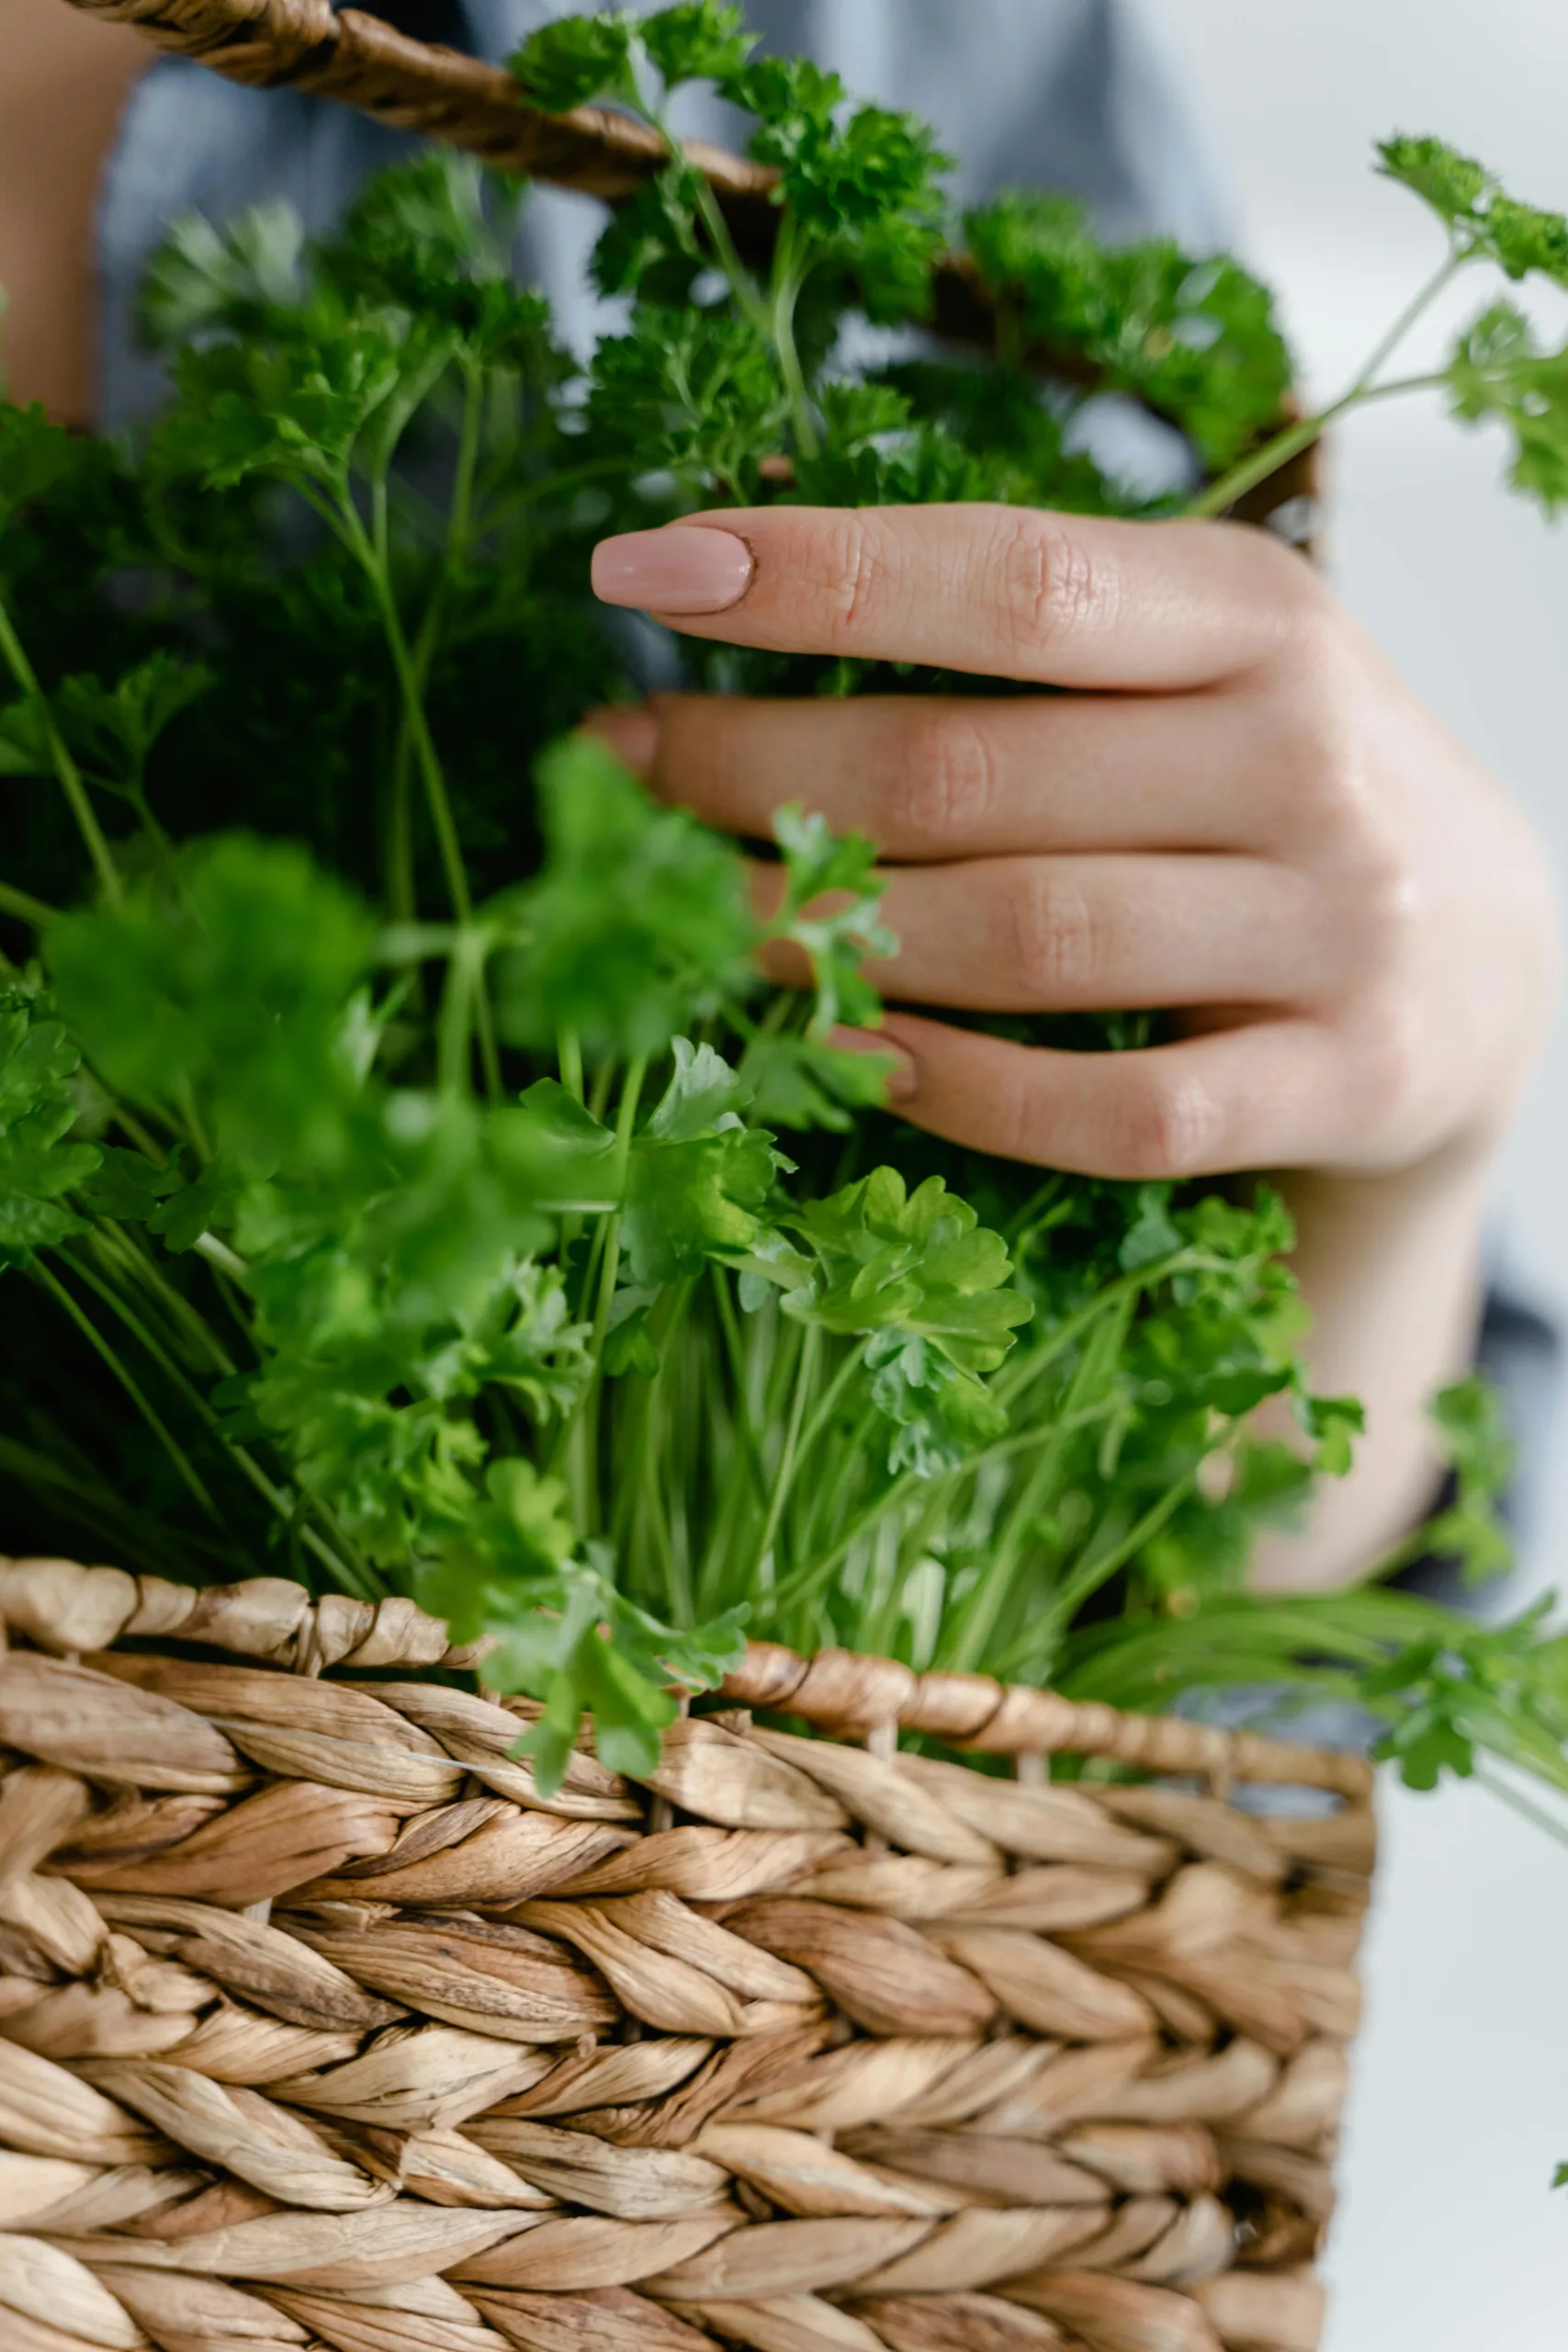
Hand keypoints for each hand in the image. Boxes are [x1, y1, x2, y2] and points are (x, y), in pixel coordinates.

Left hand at [590, 503, 1556, 1184]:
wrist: (1488, 972)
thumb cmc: (1273, 804)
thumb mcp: (1201, 675)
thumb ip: (1034, 645)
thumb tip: (741, 593)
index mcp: (1257, 614)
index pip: (1011, 579)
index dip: (815, 577)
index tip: (640, 573)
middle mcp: (1308, 753)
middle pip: (975, 772)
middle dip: (757, 777)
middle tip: (613, 779)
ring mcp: (1338, 926)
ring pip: (1030, 939)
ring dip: (826, 940)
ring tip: (690, 923)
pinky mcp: (1342, 1081)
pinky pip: (1117, 1108)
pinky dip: (965, 1089)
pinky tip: (852, 1057)